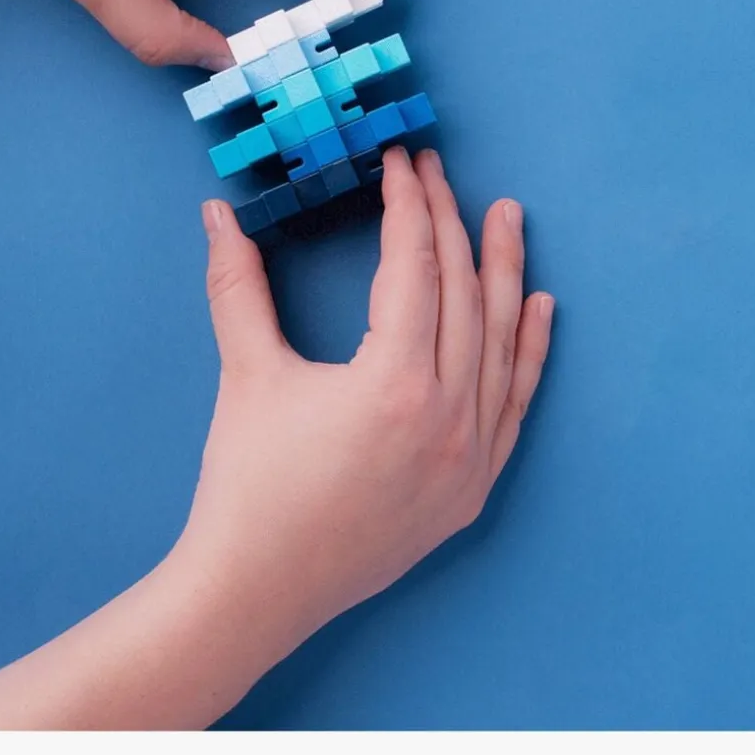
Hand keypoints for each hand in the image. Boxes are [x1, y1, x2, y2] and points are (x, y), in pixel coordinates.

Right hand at [171, 148, 553, 652]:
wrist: (257, 590)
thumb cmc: (247, 484)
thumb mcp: (246, 375)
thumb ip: (236, 286)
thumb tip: (215, 213)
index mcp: (393, 381)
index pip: (415, 267)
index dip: (409, 206)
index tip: (403, 163)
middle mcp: (448, 416)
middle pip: (463, 295)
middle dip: (452, 224)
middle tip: (440, 171)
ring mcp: (470, 457)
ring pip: (499, 344)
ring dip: (505, 275)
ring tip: (506, 217)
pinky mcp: (473, 489)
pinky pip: (515, 405)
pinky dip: (528, 353)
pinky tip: (539, 307)